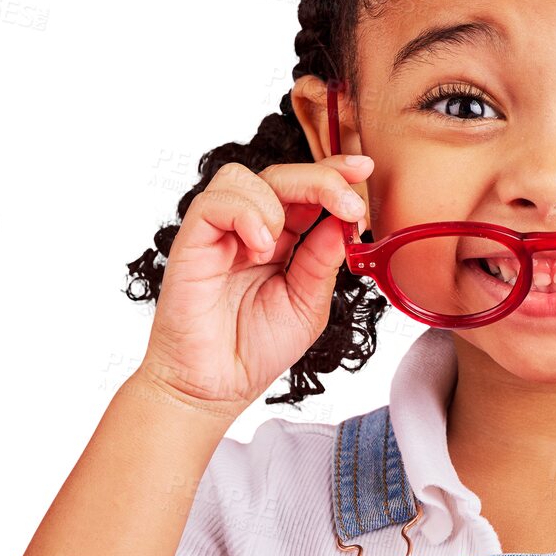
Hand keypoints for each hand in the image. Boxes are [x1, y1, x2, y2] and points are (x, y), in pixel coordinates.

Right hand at [138, 155, 371, 416]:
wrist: (214, 387)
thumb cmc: (255, 350)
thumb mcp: (308, 304)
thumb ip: (323, 261)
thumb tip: (344, 220)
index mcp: (283, 241)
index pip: (307, 192)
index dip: (334, 174)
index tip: (364, 169)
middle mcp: (250, 230)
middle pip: (282, 176)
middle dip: (321, 180)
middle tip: (349, 203)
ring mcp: (220, 234)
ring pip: (244, 178)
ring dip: (277, 201)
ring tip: (280, 247)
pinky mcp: (192, 242)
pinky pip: (214, 202)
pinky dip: (245, 215)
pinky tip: (259, 248)